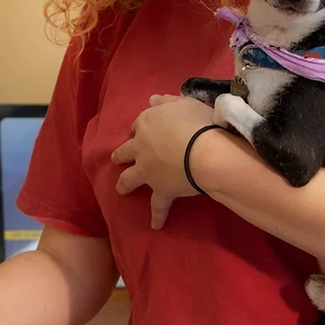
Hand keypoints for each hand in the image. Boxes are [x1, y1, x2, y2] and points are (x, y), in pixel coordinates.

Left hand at [111, 94, 215, 228]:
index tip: (143, 131)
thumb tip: (152, 99)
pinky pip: (158, 205)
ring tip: (121, 189)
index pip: (139, 124)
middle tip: (119, 158)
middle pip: (126, 151)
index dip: (141, 129)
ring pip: (130, 178)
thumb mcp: (184, 103)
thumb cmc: (198, 123)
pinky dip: (157, 215)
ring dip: (124, 184)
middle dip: (121, 155)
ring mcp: (148, 170)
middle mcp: (141, 146)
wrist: (205, 152)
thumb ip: (167, 101)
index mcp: (147, 123)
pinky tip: (155, 225)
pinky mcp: (161, 190)